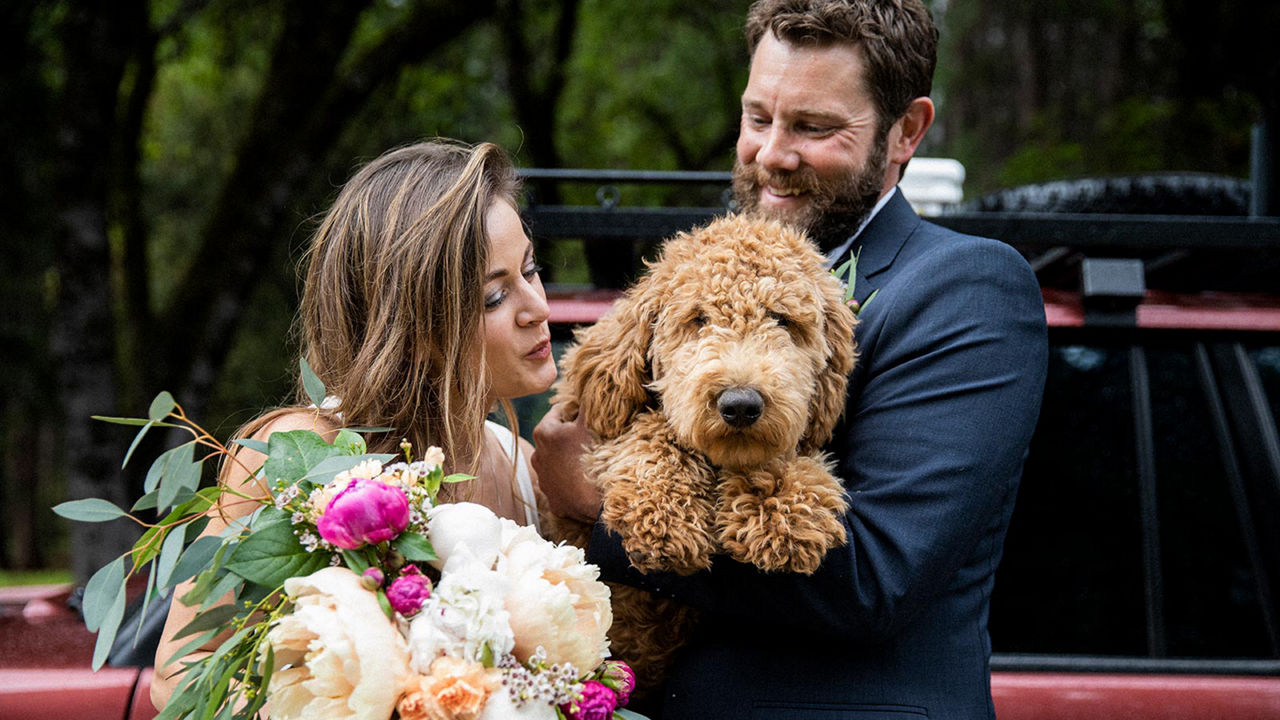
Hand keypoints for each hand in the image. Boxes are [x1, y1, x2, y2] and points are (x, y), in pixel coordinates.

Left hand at [532, 402, 601, 523]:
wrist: (597, 500)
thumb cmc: (593, 455)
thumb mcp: (591, 422)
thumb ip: (587, 401)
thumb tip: (589, 382)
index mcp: (544, 432)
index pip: (560, 412)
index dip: (576, 412)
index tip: (589, 417)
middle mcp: (537, 455)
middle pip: (557, 437)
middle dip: (571, 435)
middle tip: (591, 438)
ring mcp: (544, 479)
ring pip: (558, 461)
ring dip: (570, 458)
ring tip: (589, 460)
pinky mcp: (553, 499)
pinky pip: (562, 484)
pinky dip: (571, 481)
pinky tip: (586, 480)